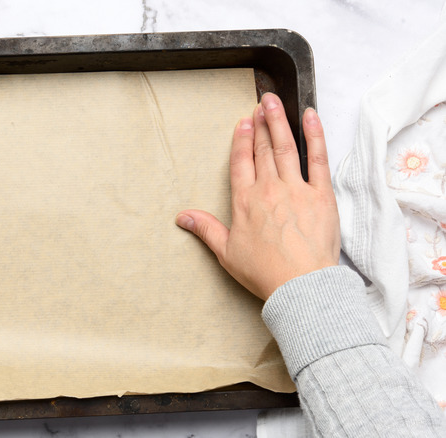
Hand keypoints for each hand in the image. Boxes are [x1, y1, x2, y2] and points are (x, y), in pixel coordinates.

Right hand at [176, 93, 339, 299]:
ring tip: (275, 102)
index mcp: (245, 202)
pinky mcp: (321, 195)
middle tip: (261, 103)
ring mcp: (296, 189)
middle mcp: (269, 189)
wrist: (300, 286)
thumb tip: (182, 217)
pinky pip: (318, 158)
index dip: (242, 140)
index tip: (243, 123)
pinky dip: (315, 135)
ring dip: (279, 121)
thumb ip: (205, 229)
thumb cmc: (265, 272)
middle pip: (263, 149)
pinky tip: (310, 117)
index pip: (242, 162)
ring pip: (286, 147)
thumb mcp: (226, 253)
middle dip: (261, 123)